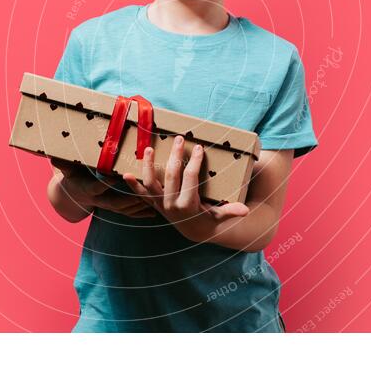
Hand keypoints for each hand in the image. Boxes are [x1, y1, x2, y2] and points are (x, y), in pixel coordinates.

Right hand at [51, 159, 156, 218]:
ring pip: (124, 209)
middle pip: (114, 202)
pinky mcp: (115, 208)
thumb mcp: (67, 170)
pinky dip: (140, 214)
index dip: (103, 184)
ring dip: (138, 207)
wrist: (73, 194)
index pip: (95, 187)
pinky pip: (128, 213)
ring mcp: (108, 205)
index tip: (113, 178)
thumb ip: (64, 164)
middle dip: (128, 200)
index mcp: (87, 189)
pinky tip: (153, 213)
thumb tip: (52, 157)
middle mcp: (99, 200)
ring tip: (152, 203)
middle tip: (141, 195)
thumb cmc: (73, 177)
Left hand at [122, 135, 248, 239]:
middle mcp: (171, 204)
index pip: (191, 177)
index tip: (199, 148)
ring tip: (148, 149)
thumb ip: (230, 211)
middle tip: (180, 139)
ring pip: (151, 183)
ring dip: (148, 166)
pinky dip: (133, 185)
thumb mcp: (219, 215)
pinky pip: (141, 194)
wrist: (193, 231)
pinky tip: (125, 174)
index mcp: (189, 204)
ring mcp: (160, 204)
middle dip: (176, 156)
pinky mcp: (153, 204)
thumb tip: (245, 211)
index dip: (195, 162)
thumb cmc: (208, 218)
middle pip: (171, 175)